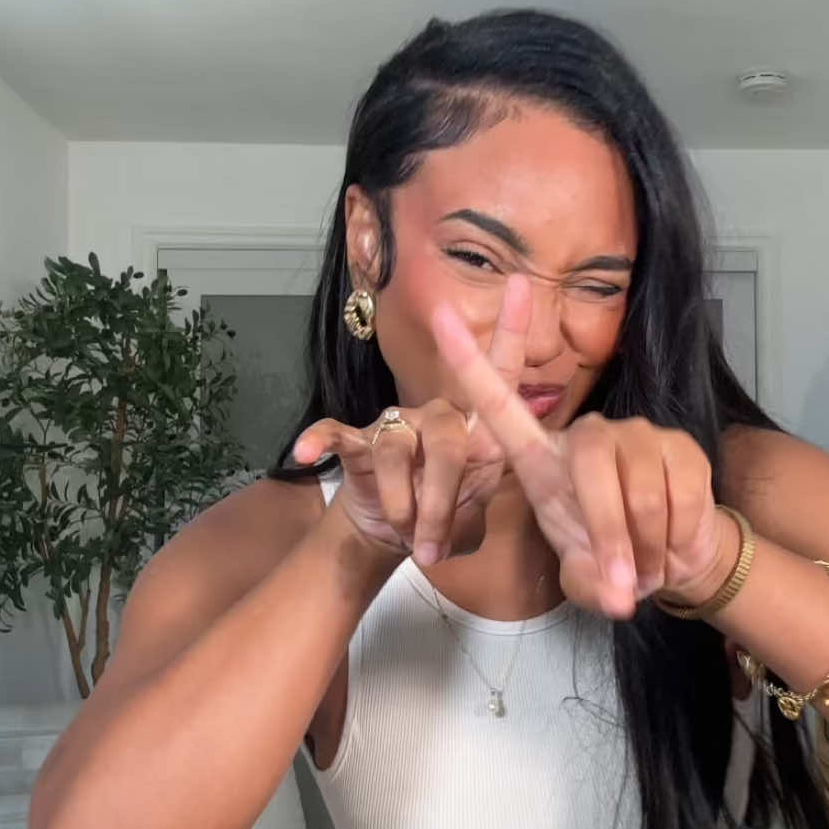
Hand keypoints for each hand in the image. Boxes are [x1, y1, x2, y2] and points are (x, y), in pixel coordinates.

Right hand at [291, 276, 530, 560]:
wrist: (393, 534)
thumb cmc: (444, 516)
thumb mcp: (473, 512)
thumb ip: (484, 498)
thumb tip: (490, 489)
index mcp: (476, 427)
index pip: (500, 374)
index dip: (510, 330)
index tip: (522, 282)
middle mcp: (437, 414)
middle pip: (447, 434)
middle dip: (441, 498)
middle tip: (435, 547)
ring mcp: (396, 425)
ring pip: (397, 450)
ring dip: (402, 503)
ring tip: (407, 541)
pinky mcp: (357, 442)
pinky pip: (337, 432)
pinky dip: (321, 440)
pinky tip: (307, 453)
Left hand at [429, 281, 737, 619]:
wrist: (672, 560)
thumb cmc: (610, 563)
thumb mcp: (586, 577)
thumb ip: (592, 584)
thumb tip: (620, 599)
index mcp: (542, 461)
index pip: (499, 406)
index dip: (471, 364)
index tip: (439, 316)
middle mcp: (587, 436)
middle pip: (589, 462)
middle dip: (607, 531)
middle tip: (624, 585)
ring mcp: (637, 434)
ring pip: (640, 491)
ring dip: (647, 548)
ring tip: (647, 570)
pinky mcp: (680, 446)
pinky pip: (680, 498)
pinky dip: (677, 539)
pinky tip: (672, 547)